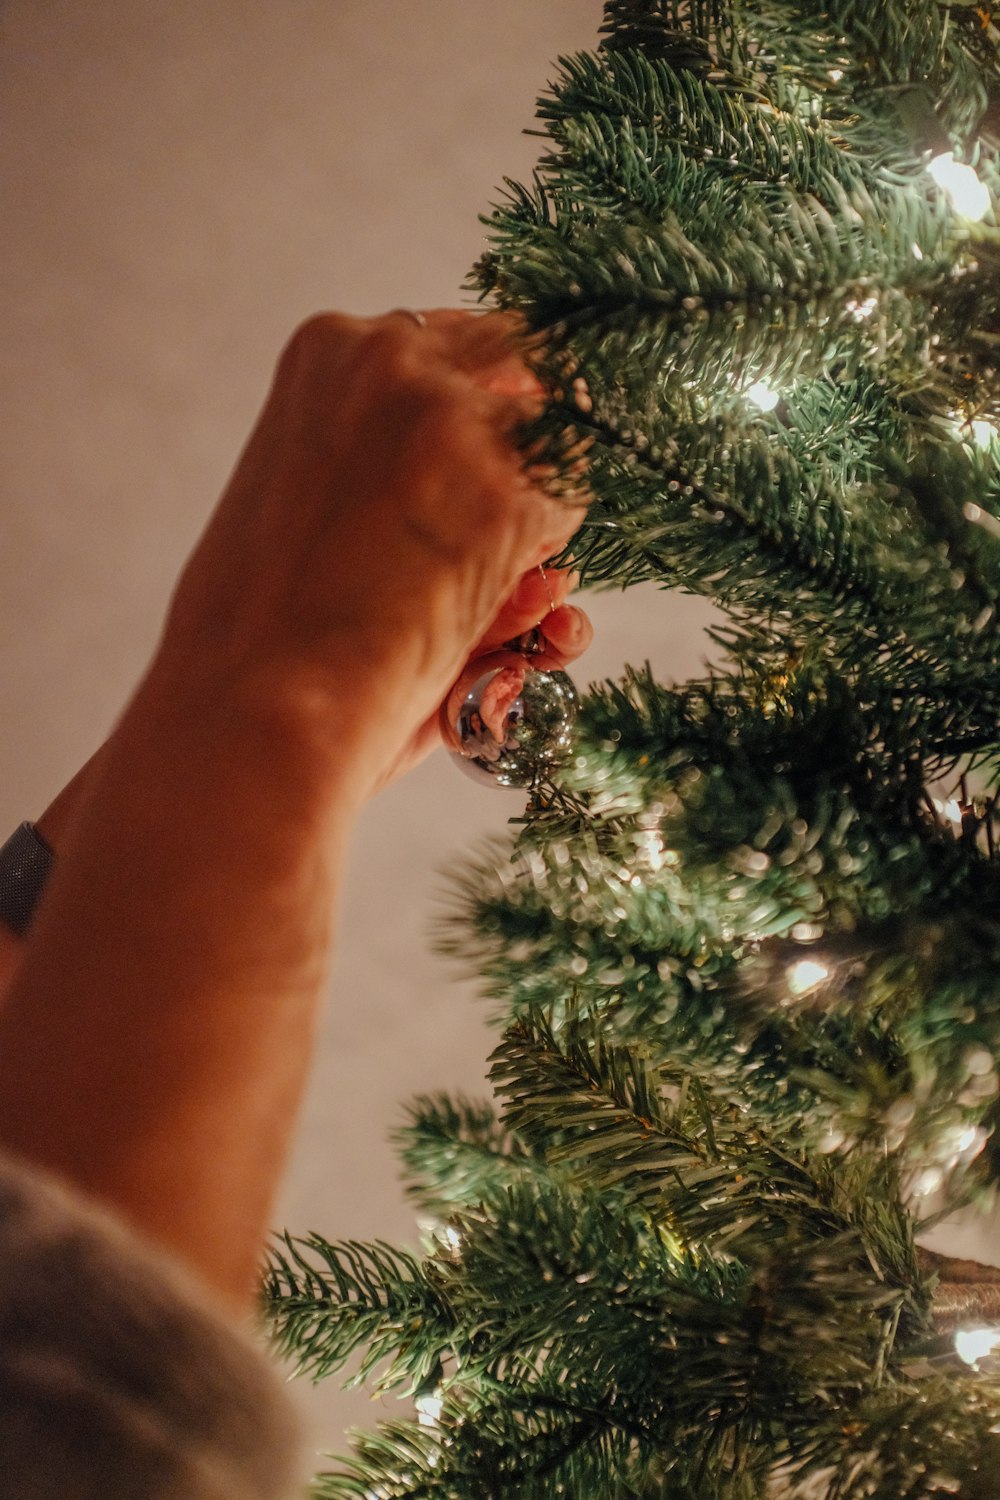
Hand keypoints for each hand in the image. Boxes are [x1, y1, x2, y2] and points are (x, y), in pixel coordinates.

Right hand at [152, 308, 589, 802]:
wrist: (254, 712)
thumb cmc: (263, 640)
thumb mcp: (308, 507)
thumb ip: (396, 477)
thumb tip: (522, 531)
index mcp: (329, 349)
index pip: (458, 346)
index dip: (489, 412)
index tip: (495, 460)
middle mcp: (394, 357)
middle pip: (528, 367)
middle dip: (531, 447)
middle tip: (510, 528)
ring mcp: (455, 421)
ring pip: (557, 449)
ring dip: (533, 528)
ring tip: (466, 604)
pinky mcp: (507, 494)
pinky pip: (569, 523)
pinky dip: (542, 581)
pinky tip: (479, 625)